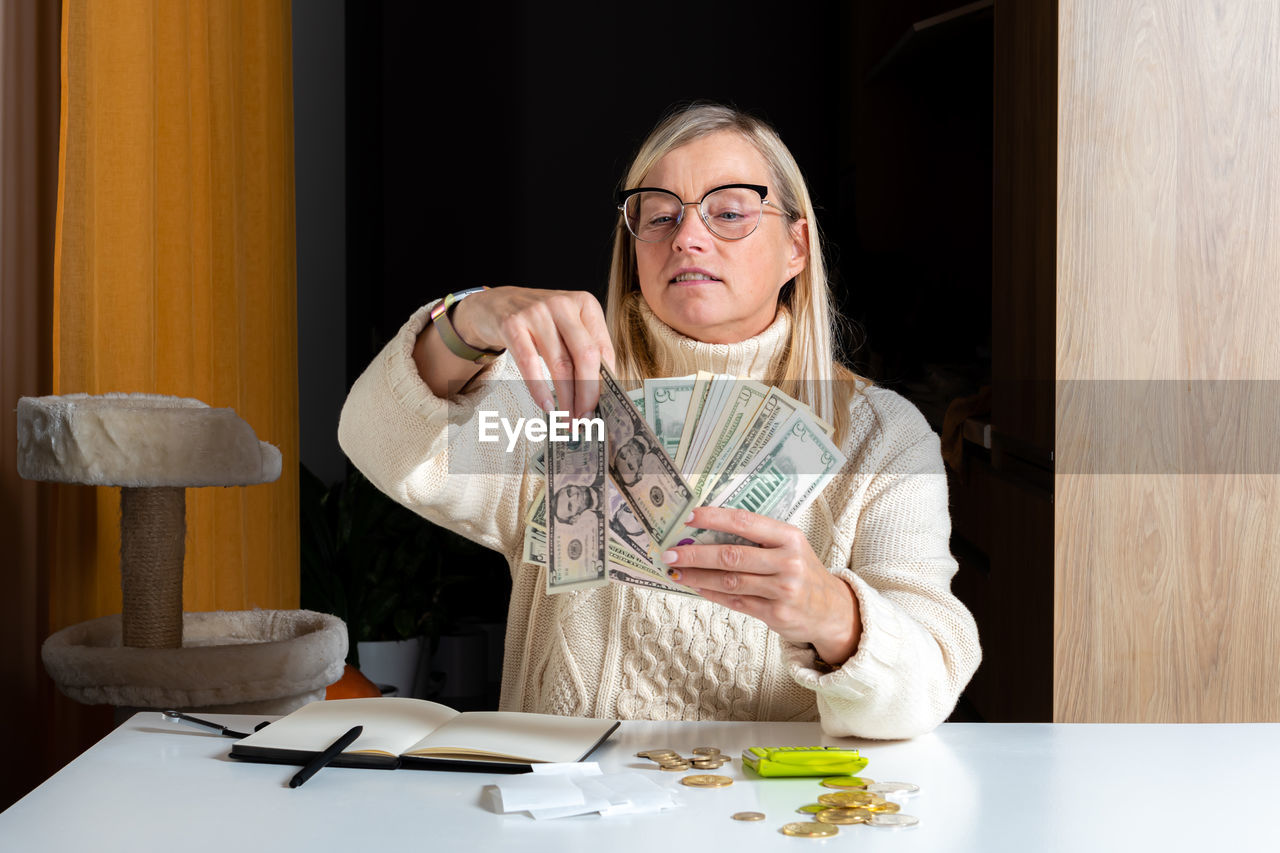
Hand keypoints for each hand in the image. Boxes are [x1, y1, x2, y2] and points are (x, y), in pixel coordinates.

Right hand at [450, 286, 616, 416]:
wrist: (496, 303)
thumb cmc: (538, 320)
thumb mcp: (566, 326)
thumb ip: (583, 351)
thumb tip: (598, 394)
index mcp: (585, 303)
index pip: (604, 348)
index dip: (606, 382)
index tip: (604, 406)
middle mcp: (563, 305)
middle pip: (585, 356)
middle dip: (588, 393)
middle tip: (586, 418)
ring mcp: (537, 313)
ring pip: (560, 364)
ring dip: (566, 398)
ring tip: (568, 418)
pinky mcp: (512, 324)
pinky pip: (530, 364)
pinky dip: (539, 388)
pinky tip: (546, 405)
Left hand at [660, 506, 861, 666]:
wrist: (832, 609)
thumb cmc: (803, 571)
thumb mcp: (790, 546)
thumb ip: (757, 539)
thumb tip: (707, 532)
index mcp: (789, 537)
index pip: (745, 522)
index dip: (714, 518)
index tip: (689, 517)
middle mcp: (788, 562)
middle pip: (731, 555)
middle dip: (695, 553)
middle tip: (670, 552)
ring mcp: (782, 590)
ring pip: (729, 581)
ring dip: (697, 575)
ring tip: (676, 571)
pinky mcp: (776, 613)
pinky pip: (735, 601)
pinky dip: (711, 593)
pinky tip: (695, 586)